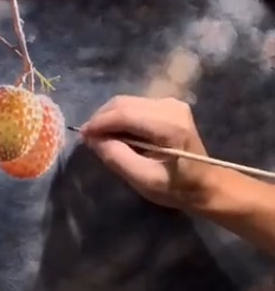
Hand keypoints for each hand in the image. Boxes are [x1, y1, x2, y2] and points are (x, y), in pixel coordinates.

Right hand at [81, 95, 216, 211]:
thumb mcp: (144, 180)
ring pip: (128, 102)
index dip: (99, 123)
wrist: (208, 185)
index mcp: (169, 125)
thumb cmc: (178, 188)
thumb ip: (117, 158)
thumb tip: (93, 139)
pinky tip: (117, 133)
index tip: (82, 136)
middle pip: (124, 103)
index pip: (125, 114)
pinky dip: (121, 117)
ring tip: (100, 137)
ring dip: (110, 117)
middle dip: (102, 118)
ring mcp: (171, 103)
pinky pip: (136, 105)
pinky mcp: (169, 105)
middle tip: (88, 139)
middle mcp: (170, 106)